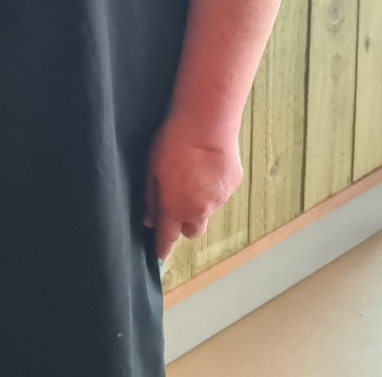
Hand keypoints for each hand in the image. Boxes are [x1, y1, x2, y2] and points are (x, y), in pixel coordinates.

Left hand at [143, 113, 243, 260]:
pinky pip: (220, 194)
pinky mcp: (232, 187)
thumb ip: (151, 198)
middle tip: (177, 205)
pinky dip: (213, 187)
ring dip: (199, 203)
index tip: (160, 254)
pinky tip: (208, 166)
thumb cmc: (172, 145)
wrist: (206, 126)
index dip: (163, 247)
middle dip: (184, 224)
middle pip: (192, 231)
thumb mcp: (151, 170)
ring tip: (193, 176)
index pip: (167, 237)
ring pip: (207, 211)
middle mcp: (199, 211)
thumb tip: (149, 219)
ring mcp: (219, 201)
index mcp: (175, 209)